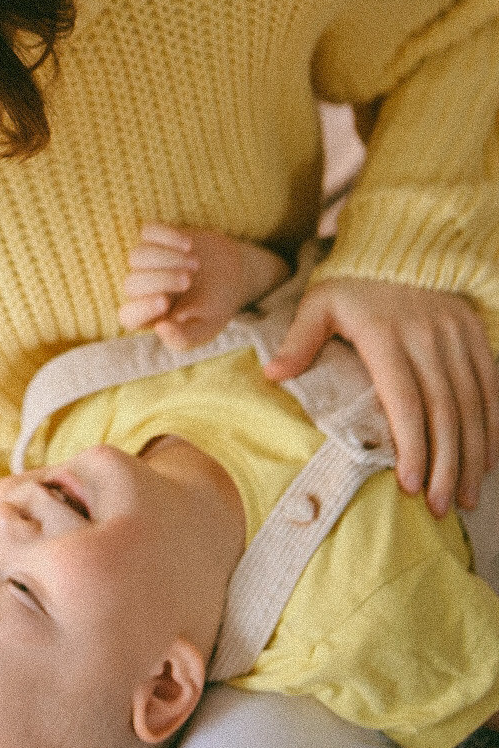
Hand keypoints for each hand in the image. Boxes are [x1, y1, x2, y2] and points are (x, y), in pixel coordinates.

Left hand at [119, 224, 288, 350]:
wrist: (235, 275)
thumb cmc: (216, 307)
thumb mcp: (206, 329)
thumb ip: (183, 338)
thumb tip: (160, 328)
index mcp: (150, 317)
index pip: (129, 316)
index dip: (142, 308)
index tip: (165, 301)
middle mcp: (142, 290)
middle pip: (131, 283)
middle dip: (160, 280)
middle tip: (188, 280)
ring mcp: (147, 262)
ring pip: (137, 256)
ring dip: (166, 259)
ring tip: (195, 264)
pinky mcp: (156, 239)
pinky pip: (147, 232)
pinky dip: (166, 236)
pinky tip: (189, 244)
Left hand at [264, 277, 498, 517]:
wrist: (403, 239)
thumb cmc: (354, 280)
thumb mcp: (321, 301)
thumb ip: (300, 340)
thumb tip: (271, 376)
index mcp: (386, 335)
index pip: (405, 401)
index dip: (413, 446)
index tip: (412, 486)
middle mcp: (428, 338)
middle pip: (443, 412)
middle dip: (446, 465)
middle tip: (442, 509)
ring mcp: (457, 336)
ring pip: (472, 405)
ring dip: (472, 456)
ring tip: (467, 498)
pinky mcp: (476, 334)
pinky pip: (491, 386)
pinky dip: (492, 426)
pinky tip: (488, 461)